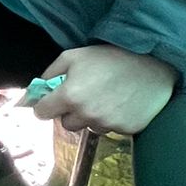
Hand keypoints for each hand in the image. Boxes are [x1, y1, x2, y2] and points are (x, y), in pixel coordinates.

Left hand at [30, 45, 177, 136]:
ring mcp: (107, 124)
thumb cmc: (110, 57)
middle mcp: (87, 114)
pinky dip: (111, 119)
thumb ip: (50, 74)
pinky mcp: (126, 130)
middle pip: (65, 123)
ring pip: (88, 127)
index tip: (52, 100)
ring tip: (105, 97)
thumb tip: (33, 92)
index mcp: (69, 95)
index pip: (41, 113)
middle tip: (84, 95)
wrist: (152, 64)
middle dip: (70, 112)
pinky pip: (110, 129)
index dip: (45, 105)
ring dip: (91, 117)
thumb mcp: (73, 56)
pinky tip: (120, 103)